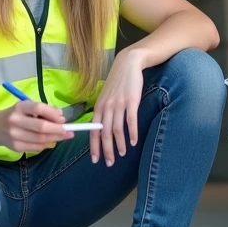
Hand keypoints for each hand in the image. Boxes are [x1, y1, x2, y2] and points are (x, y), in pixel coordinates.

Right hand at [0, 100, 72, 151]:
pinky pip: (36, 147)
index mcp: (20, 107)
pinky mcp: (15, 146)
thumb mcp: (27, 107)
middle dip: (58, 130)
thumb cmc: (16, 115)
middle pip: (41, 127)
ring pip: (40, 139)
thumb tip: (61, 117)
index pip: (38, 108)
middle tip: (69, 131)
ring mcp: (14, 135)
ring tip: (64, 136)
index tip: (63, 119)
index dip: (53, 114)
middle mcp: (15, 120)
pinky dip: (46, 145)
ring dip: (55, 138)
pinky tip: (50, 141)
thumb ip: (43, 110)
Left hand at [90, 49, 145, 165]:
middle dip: (106, 150)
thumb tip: (100, 129)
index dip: (94, 146)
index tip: (95, 159)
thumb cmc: (117, 82)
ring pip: (117, 129)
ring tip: (122, 154)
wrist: (128, 64)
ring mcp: (119, 104)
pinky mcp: (131, 101)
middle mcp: (106, 107)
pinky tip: (134, 142)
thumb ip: (103, 112)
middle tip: (109, 162)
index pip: (93, 131)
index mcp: (99, 107)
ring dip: (119, 144)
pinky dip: (132, 133)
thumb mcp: (106, 96)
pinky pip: (131, 121)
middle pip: (105, 133)